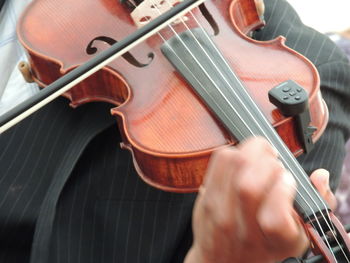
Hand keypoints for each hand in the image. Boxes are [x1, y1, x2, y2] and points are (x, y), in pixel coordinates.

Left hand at [185, 137, 336, 262]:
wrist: (223, 261)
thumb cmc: (263, 246)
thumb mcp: (297, 236)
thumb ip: (315, 205)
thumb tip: (318, 176)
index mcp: (275, 242)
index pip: (275, 217)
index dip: (284, 189)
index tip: (288, 180)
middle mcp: (244, 230)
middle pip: (249, 185)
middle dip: (268, 162)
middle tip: (275, 163)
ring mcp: (220, 214)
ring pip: (232, 166)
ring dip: (251, 151)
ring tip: (260, 156)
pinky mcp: (205, 199)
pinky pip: (218, 162)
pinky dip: (234, 152)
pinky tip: (242, 160)